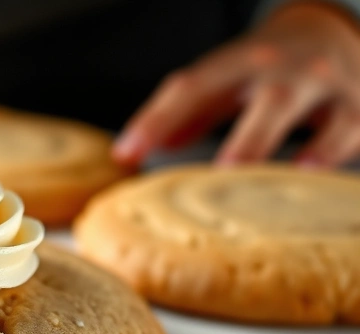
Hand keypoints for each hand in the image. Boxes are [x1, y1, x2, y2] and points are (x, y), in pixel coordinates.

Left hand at [114, 2, 359, 167]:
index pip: (192, 87)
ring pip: (325, 117)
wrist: (332, 29)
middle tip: (223, 170)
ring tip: (291, 173)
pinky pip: (354, 129)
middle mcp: (286, 70)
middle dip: (248, 138)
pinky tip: (315, 175)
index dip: (156, 119)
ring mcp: (330, 86)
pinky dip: (337, 152)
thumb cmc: (265, 68)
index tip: (125, 154)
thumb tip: (133, 152)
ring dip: (310, 147)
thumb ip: (185, 114)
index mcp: (240, 62)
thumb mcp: (223, 80)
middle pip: (268, 102)